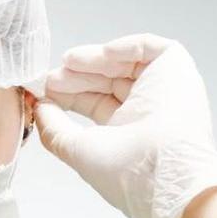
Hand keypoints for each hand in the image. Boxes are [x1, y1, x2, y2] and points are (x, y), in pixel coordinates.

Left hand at [34, 33, 216, 217]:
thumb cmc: (124, 169)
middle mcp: (144, 109)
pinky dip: (124, 47)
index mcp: (125, 131)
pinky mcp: (176, 70)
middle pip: (106, 81)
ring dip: (94, 60)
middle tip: (52, 76)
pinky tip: (102, 55)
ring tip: (68, 62)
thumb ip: (54, 128)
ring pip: (124, 63)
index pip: (94, 102)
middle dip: (77, 76)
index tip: (43, 89)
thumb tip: (39, 107)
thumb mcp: (76, 148)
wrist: (162, 170)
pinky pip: (149, 48)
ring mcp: (161, 88)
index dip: (69, 93)